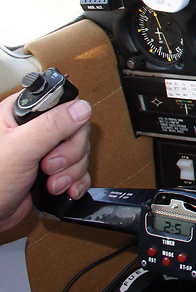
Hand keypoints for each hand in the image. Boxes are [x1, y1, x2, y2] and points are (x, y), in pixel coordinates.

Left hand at [0, 93, 91, 232]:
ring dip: (72, 171)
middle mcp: (35, 130)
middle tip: (50, 166)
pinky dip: (77, 181)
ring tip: (52, 183)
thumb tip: (80, 108)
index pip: (62, 103)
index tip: (62, 138)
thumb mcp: (19, 149)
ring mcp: (45, 150)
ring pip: (80, 151)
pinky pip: (79, 169)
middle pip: (76, 129)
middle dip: (70, 153)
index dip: (70, 119)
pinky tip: (66, 189)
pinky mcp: (53, 170)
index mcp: (21, 114)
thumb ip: (51, 126)